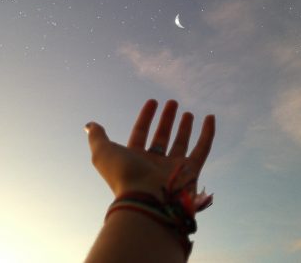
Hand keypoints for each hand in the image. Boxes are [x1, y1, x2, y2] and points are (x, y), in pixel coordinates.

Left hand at [85, 99, 214, 201]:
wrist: (145, 199)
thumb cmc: (123, 175)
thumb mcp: (103, 152)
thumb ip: (97, 137)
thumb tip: (89, 124)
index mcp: (135, 158)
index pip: (141, 132)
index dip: (146, 117)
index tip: (153, 101)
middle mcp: (154, 163)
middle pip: (162, 136)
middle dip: (167, 120)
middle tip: (172, 103)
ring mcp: (174, 167)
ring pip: (182, 143)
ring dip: (185, 127)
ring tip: (187, 112)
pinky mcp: (192, 171)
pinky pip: (202, 149)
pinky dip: (208, 133)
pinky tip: (210, 117)